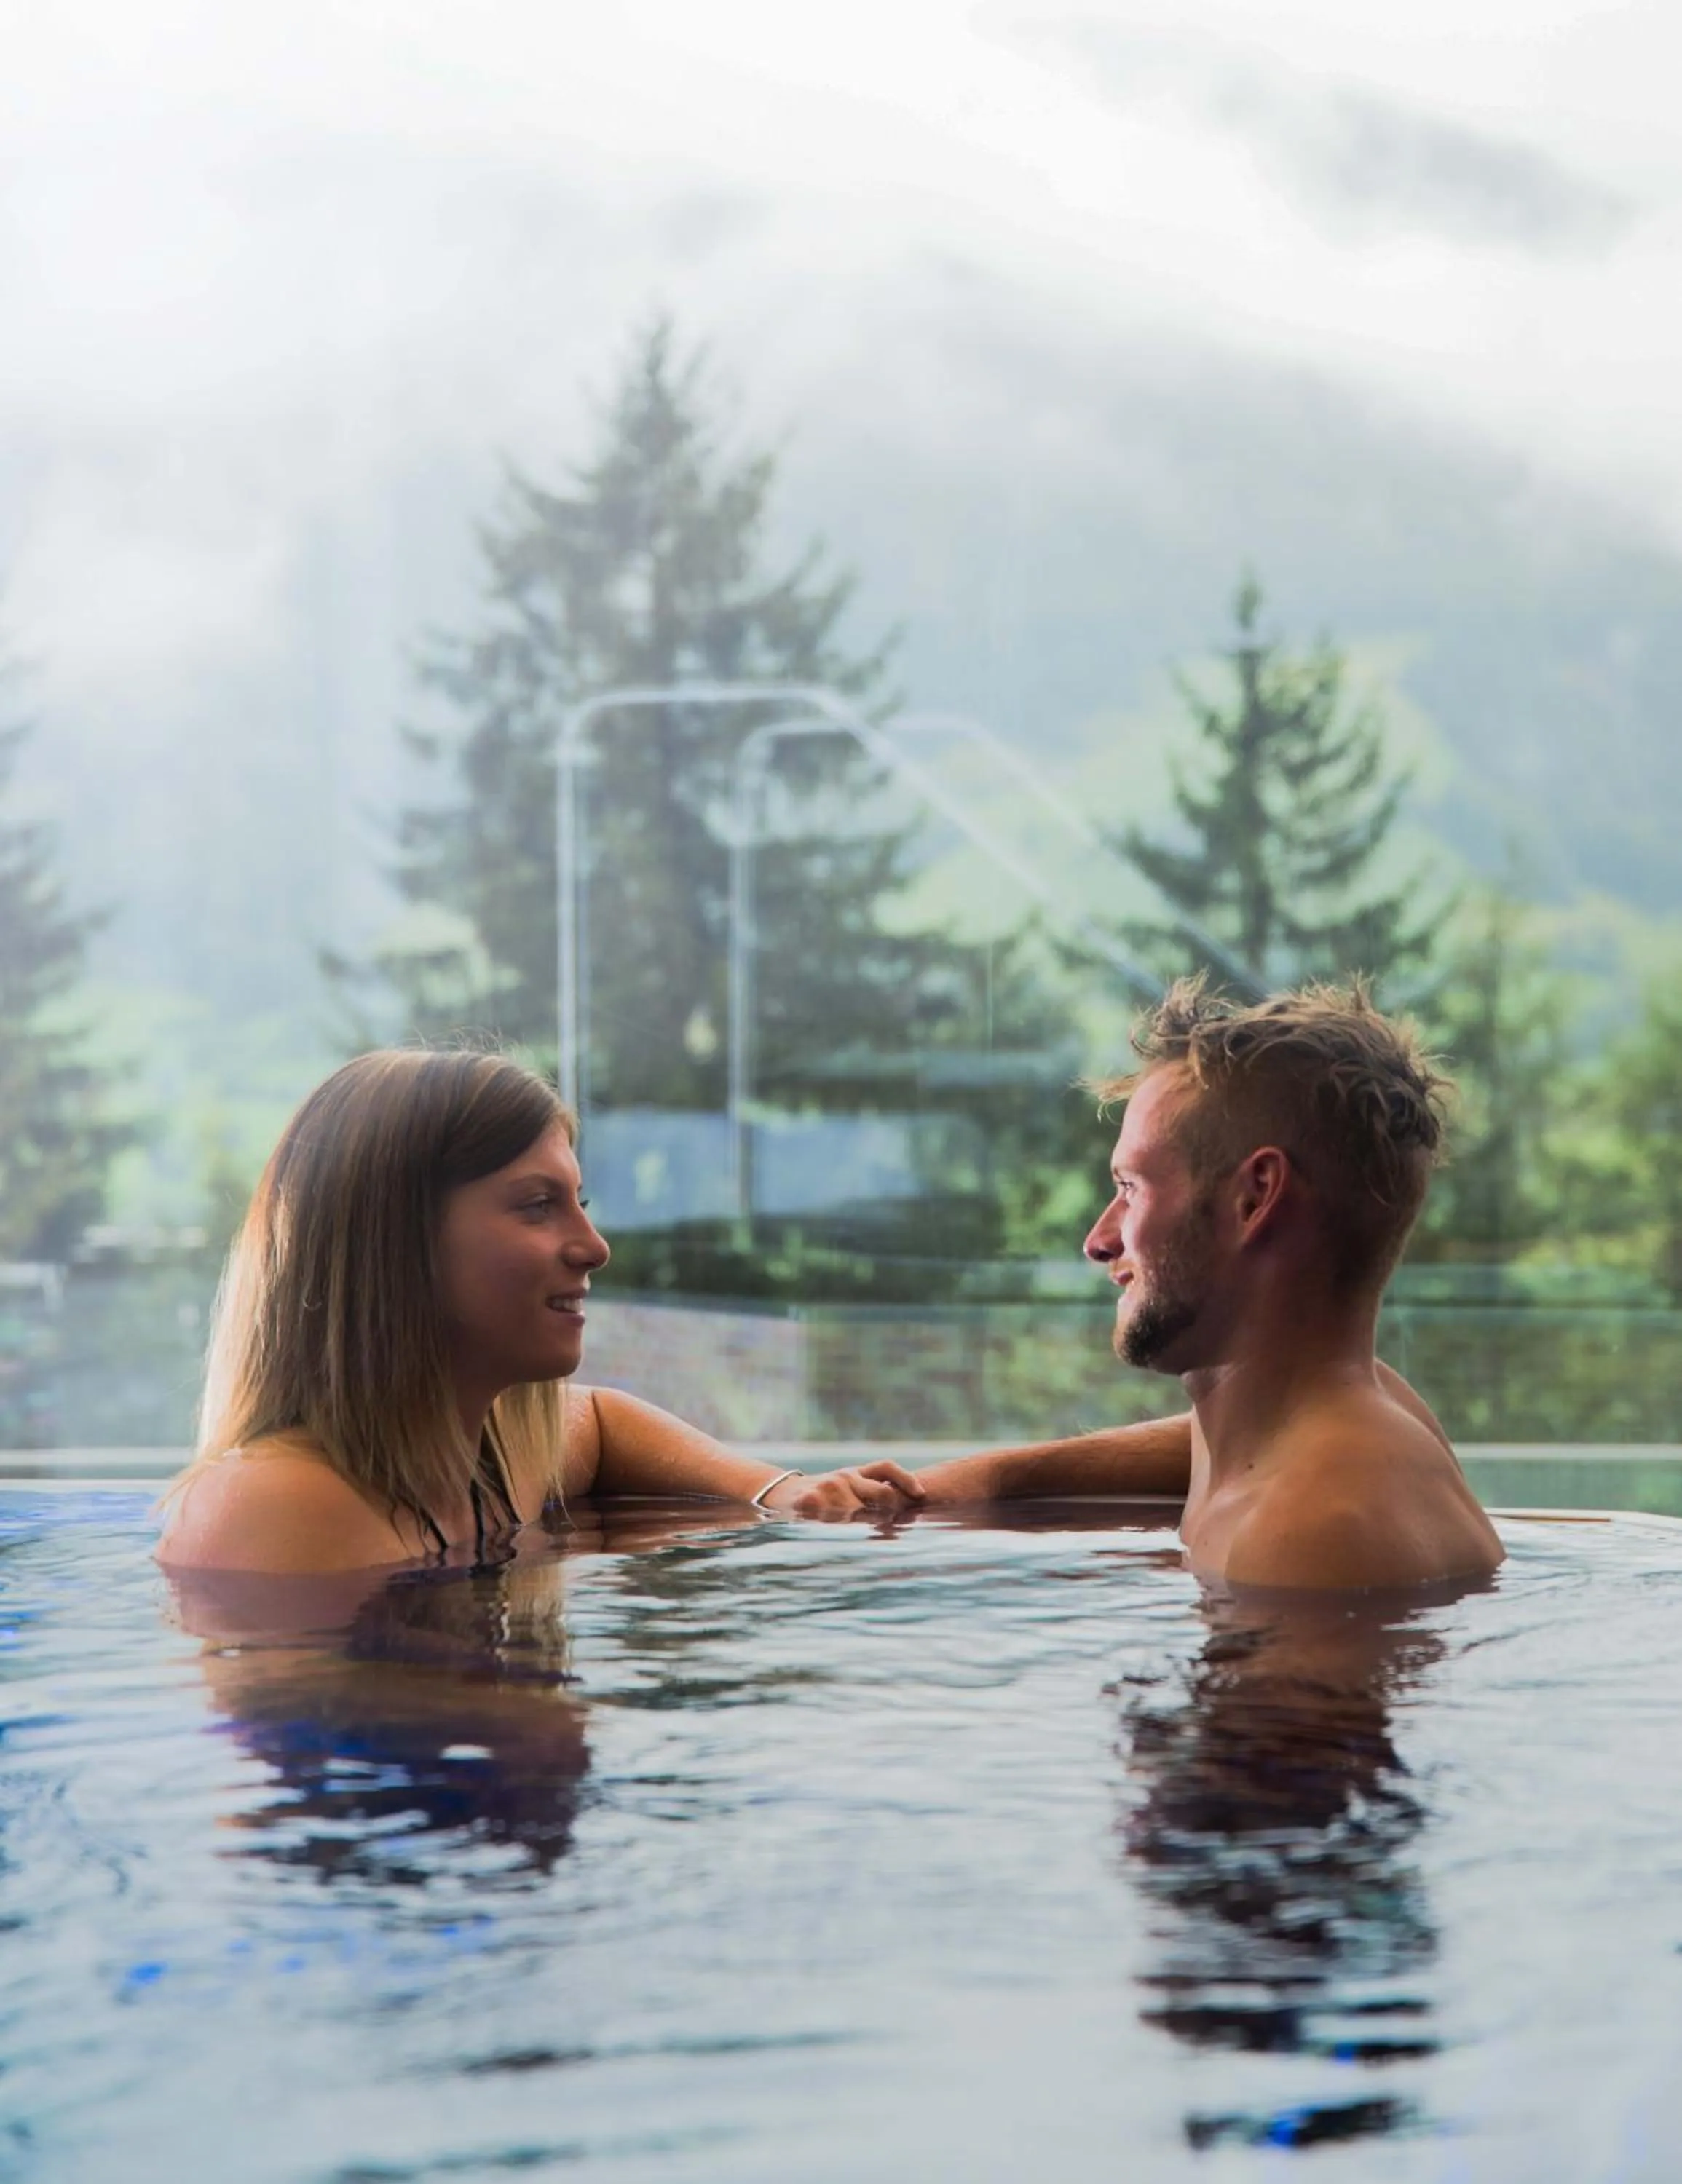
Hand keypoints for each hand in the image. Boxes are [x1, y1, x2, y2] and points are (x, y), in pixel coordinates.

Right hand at [760, 1461, 925, 1520]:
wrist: (780, 1494)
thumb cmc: (820, 1496)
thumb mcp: (845, 1488)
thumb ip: (870, 1497)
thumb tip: (905, 1512)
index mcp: (855, 1473)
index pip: (886, 1468)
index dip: (907, 1479)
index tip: (921, 1495)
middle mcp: (845, 1477)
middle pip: (884, 1492)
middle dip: (893, 1510)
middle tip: (892, 1527)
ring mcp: (829, 1489)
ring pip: (860, 1514)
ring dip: (860, 1527)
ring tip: (848, 1532)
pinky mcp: (811, 1502)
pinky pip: (832, 1520)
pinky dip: (835, 1528)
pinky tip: (831, 1531)